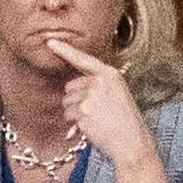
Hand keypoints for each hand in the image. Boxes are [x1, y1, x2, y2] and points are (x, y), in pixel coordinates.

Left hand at [44, 34, 168, 182]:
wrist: (132, 141)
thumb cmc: (125, 121)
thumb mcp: (117, 94)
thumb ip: (99, 84)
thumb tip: (73, 87)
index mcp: (110, 74)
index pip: (83, 59)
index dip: (65, 49)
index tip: (50, 41)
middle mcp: (99, 81)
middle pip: (70, 86)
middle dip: (76, 100)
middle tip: (95, 112)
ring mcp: (90, 95)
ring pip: (67, 102)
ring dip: (75, 113)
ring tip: (94, 120)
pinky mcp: (83, 111)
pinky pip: (68, 115)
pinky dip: (74, 124)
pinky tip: (90, 127)